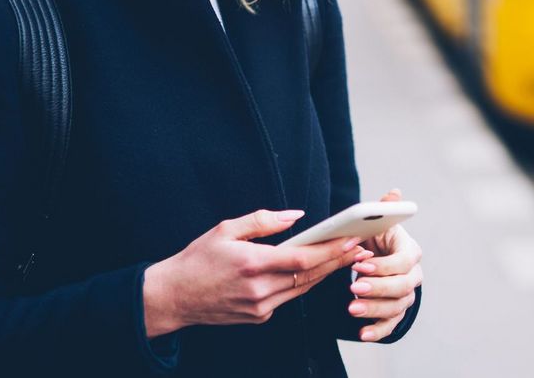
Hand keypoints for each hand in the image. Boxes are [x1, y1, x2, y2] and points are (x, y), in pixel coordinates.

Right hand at [143, 209, 367, 336]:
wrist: (173, 298)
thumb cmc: (197, 259)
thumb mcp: (225, 229)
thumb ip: (263, 221)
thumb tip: (296, 215)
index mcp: (252, 264)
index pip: (302, 257)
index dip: (331, 250)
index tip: (351, 239)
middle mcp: (259, 290)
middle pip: (309, 275)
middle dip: (337, 261)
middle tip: (360, 247)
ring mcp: (260, 308)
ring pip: (302, 288)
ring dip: (324, 272)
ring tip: (345, 257)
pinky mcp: (258, 317)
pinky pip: (288, 298)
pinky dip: (301, 283)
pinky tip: (314, 270)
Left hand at [348, 189, 423, 341]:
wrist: (374, 258)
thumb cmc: (375, 239)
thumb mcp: (378, 223)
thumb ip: (384, 210)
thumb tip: (395, 193)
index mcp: (410, 251)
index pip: (404, 261)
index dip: (384, 265)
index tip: (360, 264)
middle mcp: (413, 275)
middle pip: (403, 286)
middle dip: (378, 288)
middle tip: (354, 287)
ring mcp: (406, 295)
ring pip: (397, 307)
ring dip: (374, 310)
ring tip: (351, 309)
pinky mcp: (396, 312)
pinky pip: (391, 325)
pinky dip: (378, 331)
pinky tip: (362, 334)